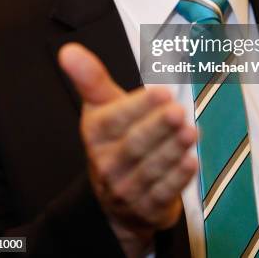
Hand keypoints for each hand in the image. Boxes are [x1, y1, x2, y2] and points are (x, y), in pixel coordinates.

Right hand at [59, 43, 197, 257]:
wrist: (113, 197)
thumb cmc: (112, 140)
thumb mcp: (101, 106)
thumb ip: (91, 78)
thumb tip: (68, 50)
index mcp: (96, 133)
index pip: (116, 119)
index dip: (139, 106)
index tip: (162, 92)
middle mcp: (107, 163)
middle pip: (135, 144)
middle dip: (158, 127)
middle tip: (178, 111)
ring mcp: (126, 188)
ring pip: (151, 168)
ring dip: (172, 149)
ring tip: (190, 131)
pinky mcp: (146, 208)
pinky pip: (162, 193)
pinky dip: (178, 178)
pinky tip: (191, 161)